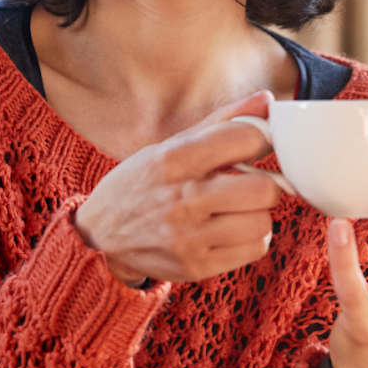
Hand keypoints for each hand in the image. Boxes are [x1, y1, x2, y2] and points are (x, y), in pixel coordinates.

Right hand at [73, 91, 281, 284]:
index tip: (257, 145)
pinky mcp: (196, 267)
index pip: (244, 140)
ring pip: (262, 222)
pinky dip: (252, 238)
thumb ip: (222, 122)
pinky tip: (232, 230)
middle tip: (249, 183)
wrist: (99, 236)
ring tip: (237, 209)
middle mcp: (179, 200)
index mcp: (172, 160)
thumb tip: (268, 100)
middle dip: (264, 183)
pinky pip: (255, 249)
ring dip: (257, 213)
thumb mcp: (170, 147)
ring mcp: (187, 239)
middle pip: (262, 190)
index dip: (261, 139)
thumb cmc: (141, 184)